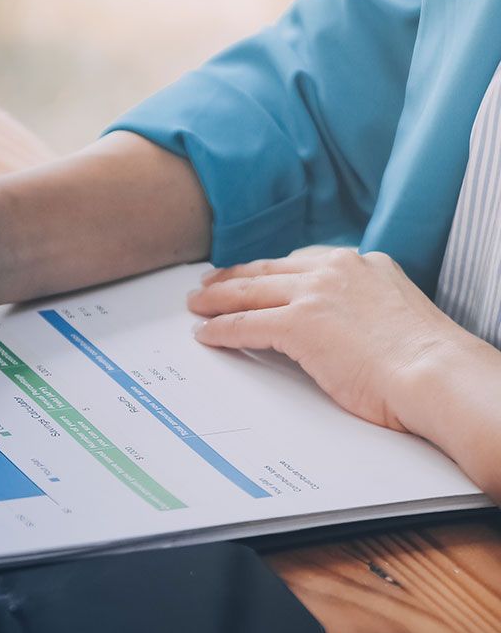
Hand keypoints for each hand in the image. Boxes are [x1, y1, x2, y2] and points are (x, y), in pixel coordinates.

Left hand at [187, 247, 465, 430]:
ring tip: (197, 306)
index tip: (254, 274)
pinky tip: (206, 334)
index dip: (271, 270)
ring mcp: (315, 294)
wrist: (434, 372)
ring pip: (250, 292)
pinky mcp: (299, 324)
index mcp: (362, 264)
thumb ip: (365, 306)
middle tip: (209, 285)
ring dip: (217, 300)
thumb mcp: (395, 312)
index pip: (302, 260)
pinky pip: (246, 324)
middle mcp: (335, 270)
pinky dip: (221, 329)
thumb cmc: (424, 360)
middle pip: (268, 270)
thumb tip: (347, 326)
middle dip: (234, 278)